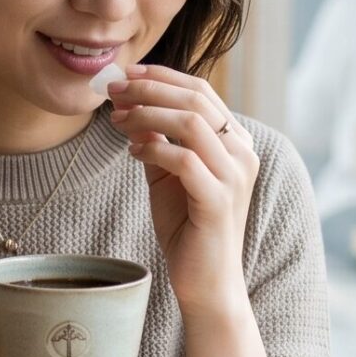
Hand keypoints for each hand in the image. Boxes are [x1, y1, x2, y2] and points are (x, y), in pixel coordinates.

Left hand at [107, 64, 257, 315]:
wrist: (206, 282)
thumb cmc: (187, 228)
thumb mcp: (167, 175)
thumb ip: (156, 140)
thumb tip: (129, 105)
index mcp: (234, 141)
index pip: (200, 91)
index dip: (161, 77)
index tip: (124, 75)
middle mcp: (242, 152)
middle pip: (196, 99)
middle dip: (149, 88)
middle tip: (113, 90)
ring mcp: (235, 176)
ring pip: (191, 123)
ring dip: (147, 114)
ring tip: (118, 120)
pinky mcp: (219, 200)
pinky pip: (184, 159)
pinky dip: (153, 148)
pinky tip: (132, 152)